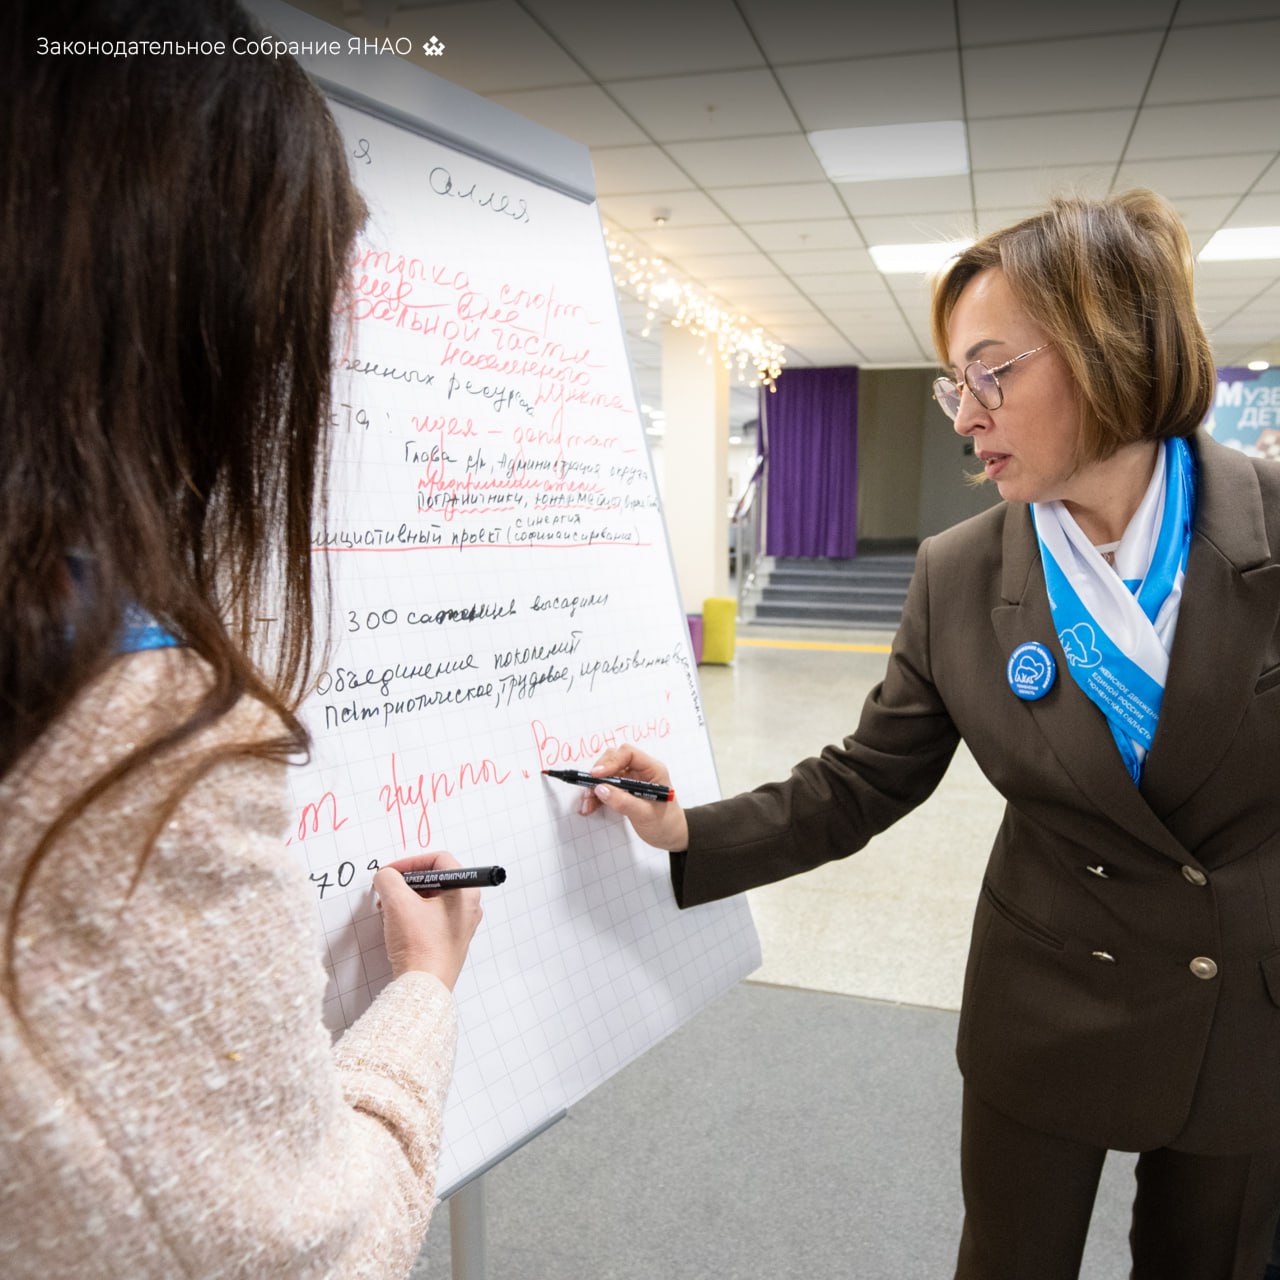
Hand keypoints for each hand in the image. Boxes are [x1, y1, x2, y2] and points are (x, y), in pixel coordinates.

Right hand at [373, 851, 481, 988]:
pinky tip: (394, 925)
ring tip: (388, 910)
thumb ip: (388, 879)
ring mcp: (460, 925)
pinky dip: (410, 915)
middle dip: (406, 883)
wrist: (423, 987)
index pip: (439, 860)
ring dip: (405, 899)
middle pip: (434, 879)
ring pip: (430, 899)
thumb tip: (385, 875)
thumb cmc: (420, 947)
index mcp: (466, 891)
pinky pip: (429, 917)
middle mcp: (468, 907)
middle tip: (387, 890)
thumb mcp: (398, 903)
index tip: (391, 872)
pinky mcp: (448, 940)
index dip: (411, 862)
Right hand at [576, 744, 689, 851]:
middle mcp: (641, 771)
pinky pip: (605, 787)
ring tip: (587, 803)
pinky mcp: (623, 790)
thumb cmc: (666, 823)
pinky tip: (589, 807)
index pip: (629, 754)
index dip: (611, 762)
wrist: (671, 836)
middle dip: (599, 774)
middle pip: (614, 759)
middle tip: (589, 789)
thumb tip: (600, 789)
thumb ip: (623, 801)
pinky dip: (596, 796)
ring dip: (594, 787)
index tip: (596, 775)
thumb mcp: (645, 814)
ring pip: (607, 774)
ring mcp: (631, 780)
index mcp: (652, 769)